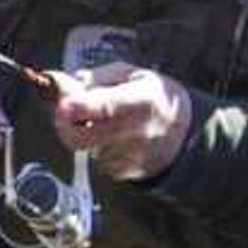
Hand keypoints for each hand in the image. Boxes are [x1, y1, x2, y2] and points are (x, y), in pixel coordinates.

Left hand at [52, 61, 195, 181]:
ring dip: (87, 134)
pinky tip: (115, 139)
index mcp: (141, 101)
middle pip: (83, 137)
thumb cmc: (154, 99)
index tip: (63, 104)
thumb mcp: (133, 75)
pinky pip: (98, 160)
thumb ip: (98, 77)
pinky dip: (99, 148)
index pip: (105, 107)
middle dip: (65, 125)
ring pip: (88, 147)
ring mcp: (132, 156)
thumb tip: (65, 84)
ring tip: (106, 122)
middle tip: (64, 111)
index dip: (78, 107)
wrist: (185, 134)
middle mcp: (137, 132)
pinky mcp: (127, 172)